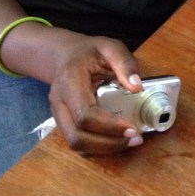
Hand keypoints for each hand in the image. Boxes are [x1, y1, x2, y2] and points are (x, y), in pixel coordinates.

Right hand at [47, 33, 144, 153]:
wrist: (67, 55)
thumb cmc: (90, 52)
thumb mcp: (111, 47)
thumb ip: (124, 63)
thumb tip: (137, 87)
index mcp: (70, 80)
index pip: (85, 113)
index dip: (109, 126)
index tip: (132, 127)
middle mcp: (59, 101)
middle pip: (76, 136)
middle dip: (107, 144)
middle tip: (135, 139)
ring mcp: (58, 114)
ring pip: (75, 144)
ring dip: (103, 149)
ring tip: (129, 141)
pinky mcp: (63, 123)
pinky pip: (77, 142)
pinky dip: (97, 147)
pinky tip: (116, 140)